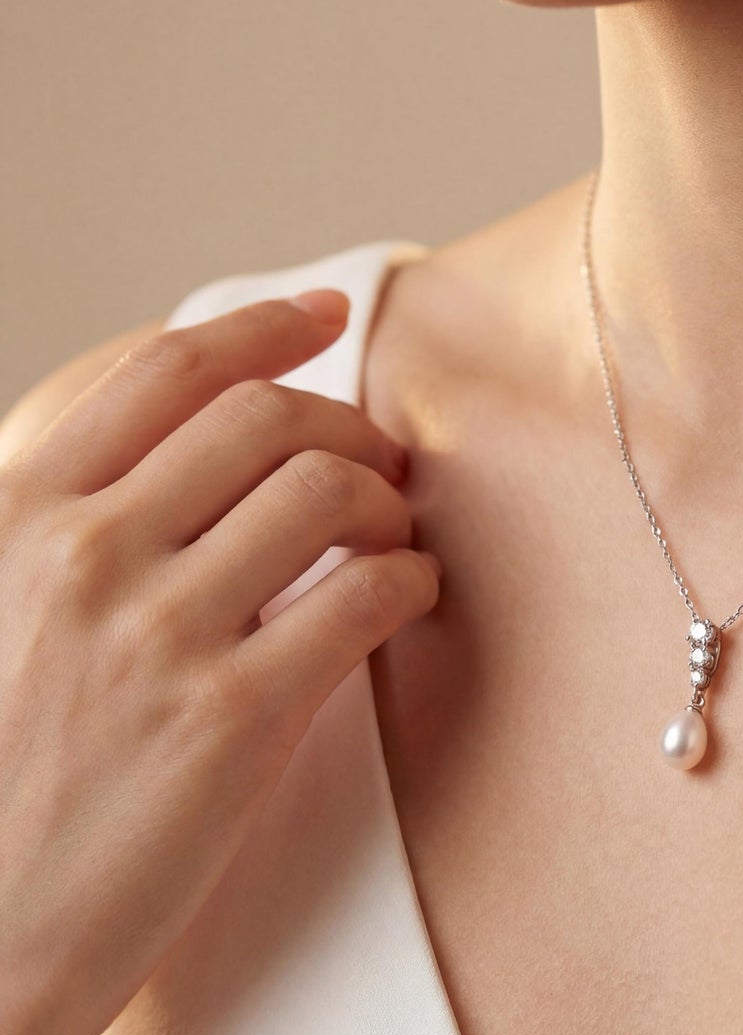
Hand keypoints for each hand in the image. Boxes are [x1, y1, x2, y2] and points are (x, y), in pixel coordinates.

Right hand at [0, 292, 440, 1034]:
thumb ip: (66, 534)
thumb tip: (175, 473)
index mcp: (17, 513)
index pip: (165, 371)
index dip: (266, 328)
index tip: (327, 315)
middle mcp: (85, 551)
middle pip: (267, 420)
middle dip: (349, 424)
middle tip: (384, 459)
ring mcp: (160, 633)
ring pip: (325, 494)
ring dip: (387, 499)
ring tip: (397, 534)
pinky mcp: (232, 720)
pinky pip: (361, 597)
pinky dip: (409, 578)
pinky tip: (411, 593)